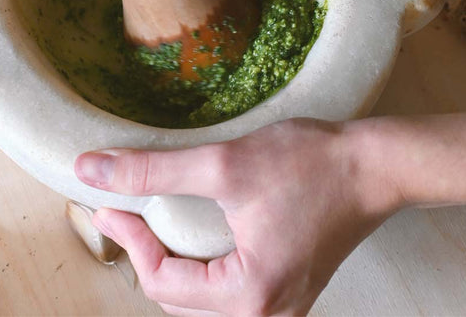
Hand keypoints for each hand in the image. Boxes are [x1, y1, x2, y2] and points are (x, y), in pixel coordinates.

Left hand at [75, 118, 401, 315]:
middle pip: (179, 299)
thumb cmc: (308, 164)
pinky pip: (228, 291)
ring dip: (171, 263)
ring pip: (202, 301)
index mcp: (250, 295)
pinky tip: (191, 231)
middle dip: (146, 256)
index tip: (108, 203)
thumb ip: (153, 171)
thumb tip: (93, 170)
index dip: (129, 241)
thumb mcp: (222, 163)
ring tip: (152, 221)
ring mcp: (280, 305)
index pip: (163, 283)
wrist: (372, 166)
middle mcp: (267, 314)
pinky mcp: (287, 287)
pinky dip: (200, 265)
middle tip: (126, 212)